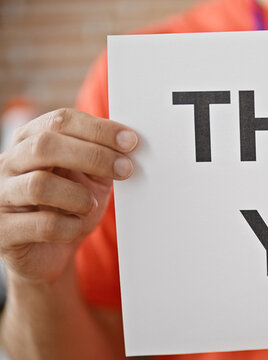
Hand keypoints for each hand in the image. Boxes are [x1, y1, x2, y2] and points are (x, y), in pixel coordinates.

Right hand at [0, 108, 137, 283]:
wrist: (50, 252)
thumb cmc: (70, 206)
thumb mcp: (91, 177)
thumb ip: (103, 157)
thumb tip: (129, 143)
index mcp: (30, 140)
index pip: (60, 121)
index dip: (98, 129)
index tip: (130, 141)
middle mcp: (9, 163)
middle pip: (45, 145)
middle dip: (92, 156)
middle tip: (125, 169)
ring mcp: (0, 196)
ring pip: (39, 185)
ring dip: (78, 196)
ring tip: (92, 204)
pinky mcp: (3, 231)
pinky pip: (42, 225)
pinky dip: (69, 227)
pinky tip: (76, 227)